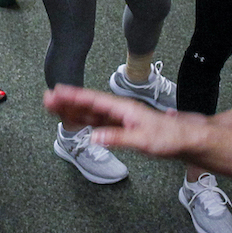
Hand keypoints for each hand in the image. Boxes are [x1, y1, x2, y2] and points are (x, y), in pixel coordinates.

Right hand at [41, 86, 204, 157]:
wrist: (184, 140)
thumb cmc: (169, 138)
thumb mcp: (143, 140)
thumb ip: (118, 137)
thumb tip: (95, 137)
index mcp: (123, 109)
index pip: (93, 101)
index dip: (74, 97)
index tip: (57, 92)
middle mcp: (119, 111)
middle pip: (88, 105)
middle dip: (66, 101)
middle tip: (47, 99)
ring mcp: (119, 119)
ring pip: (90, 113)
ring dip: (72, 110)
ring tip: (52, 107)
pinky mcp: (121, 127)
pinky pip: (97, 121)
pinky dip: (83, 120)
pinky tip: (73, 120)